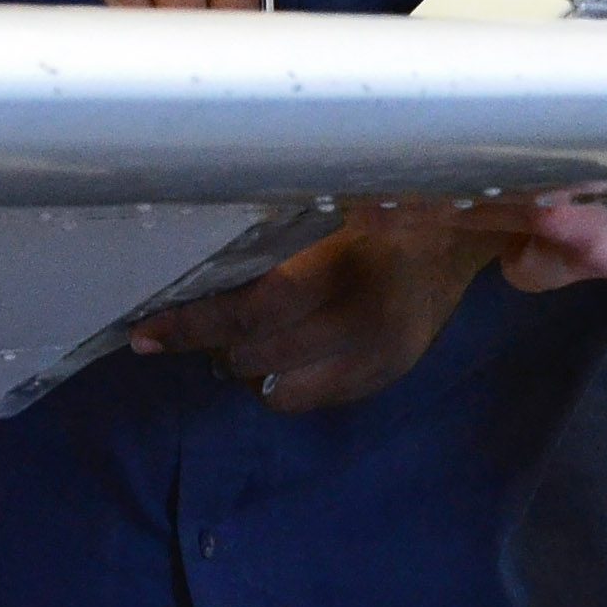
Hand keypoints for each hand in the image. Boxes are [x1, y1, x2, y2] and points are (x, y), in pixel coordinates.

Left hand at [128, 211, 500, 411]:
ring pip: (275, 389)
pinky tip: (293, 344)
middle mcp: (362, 325)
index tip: (146, 333)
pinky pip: (307, 398)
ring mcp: (376, 362)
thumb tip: (193, 259)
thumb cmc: (381, 208)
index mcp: (342, 270)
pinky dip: (285, 377)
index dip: (192, 324)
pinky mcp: (383, 380)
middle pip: (255, 355)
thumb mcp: (330, 209)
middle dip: (220, 339)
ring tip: (257, 329)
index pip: (251, 312)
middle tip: (214, 311)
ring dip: (251, 363)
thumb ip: (272, 238)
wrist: (460, 235)